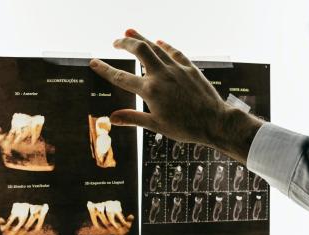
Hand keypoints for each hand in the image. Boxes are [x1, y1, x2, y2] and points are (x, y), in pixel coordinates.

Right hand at [89, 29, 262, 163]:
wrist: (215, 122)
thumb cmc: (186, 128)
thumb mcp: (157, 126)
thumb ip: (133, 118)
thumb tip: (111, 118)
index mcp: (150, 91)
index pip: (121, 77)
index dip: (104, 69)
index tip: (93, 62)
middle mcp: (162, 75)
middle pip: (138, 50)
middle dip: (124, 42)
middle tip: (115, 41)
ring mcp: (177, 69)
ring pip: (155, 47)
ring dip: (141, 38)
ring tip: (129, 32)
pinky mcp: (190, 68)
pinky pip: (175, 52)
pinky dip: (165, 45)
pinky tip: (159, 41)